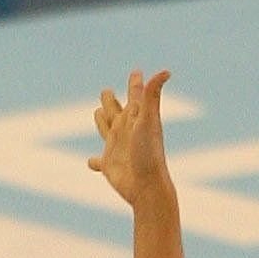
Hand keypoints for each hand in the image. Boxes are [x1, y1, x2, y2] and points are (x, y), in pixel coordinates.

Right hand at [88, 69, 171, 206]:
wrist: (147, 187)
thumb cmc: (149, 153)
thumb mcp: (148, 121)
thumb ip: (151, 96)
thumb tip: (166, 71)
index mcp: (135, 117)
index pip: (135, 95)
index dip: (135, 83)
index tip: (138, 72)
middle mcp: (126, 130)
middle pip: (115, 109)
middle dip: (110, 99)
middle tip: (107, 92)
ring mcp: (117, 148)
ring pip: (105, 129)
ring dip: (101, 122)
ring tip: (100, 114)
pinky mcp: (109, 165)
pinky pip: (98, 162)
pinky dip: (94, 162)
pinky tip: (92, 163)